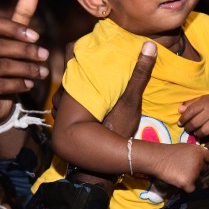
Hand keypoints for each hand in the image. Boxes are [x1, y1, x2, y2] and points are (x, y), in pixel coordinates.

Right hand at [0, 0, 49, 123]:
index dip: (14, 28)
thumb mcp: (12, 39)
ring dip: (27, 69)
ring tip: (43, 72)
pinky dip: (18, 84)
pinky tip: (30, 83)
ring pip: (1, 67)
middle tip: (45, 55)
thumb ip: (21, 16)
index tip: (36, 36)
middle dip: (26, 51)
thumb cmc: (3, 64)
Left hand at [67, 41, 155, 190]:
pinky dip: (74, 97)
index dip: (79, 43)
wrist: (98, 167)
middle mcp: (62, 94)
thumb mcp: (129, 101)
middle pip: (68, 69)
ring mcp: (60, 110)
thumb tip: (149, 46)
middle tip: (98, 58)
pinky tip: (89, 99)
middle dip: (81, 63)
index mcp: (74, 85)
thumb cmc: (113, 131)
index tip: (92, 41)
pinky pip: (65, 102)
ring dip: (77, 81)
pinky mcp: (62, 122)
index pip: (69, 51)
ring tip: (94, 78)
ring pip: (65, 86)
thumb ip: (138, 74)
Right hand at [147, 142, 208, 192]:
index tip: (199, 163)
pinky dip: (186, 187)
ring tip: (180, 175)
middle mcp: (200, 162)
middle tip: (187, 171)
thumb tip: (200, 160)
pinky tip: (179, 181)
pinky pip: (191, 189)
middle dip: (198, 171)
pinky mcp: (188, 182)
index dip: (205, 161)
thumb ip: (194, 154)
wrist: (158, 158)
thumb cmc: (169, 152)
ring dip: (191, 179)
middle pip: (205, 170)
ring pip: (198, 180)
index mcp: (200, 151)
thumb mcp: (185, 147)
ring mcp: (195, 173)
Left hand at [178, 93, 208, 143]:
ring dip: (198, 134)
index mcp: (205, 102)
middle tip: (187, 129)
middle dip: (188, 128)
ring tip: (196, 133)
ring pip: (204, 131)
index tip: (180, 123)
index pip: (190, 111)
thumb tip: (179, 110)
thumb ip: (190, 104)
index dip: (183, 119)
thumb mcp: (202, 99)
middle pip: (196, 123)